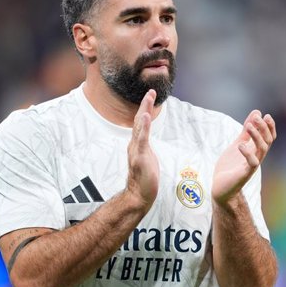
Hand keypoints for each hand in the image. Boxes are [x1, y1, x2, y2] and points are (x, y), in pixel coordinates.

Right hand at [125, 90, 159, 209]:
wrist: (139, 195)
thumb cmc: (144, 178)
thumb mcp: (147, 157)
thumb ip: (145, 146)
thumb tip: (146, 138)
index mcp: (137, 144)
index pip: (142, 123)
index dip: (146, 108)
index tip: (150, 95)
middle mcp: (135, 144)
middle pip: (140, 121)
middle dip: (145, 105)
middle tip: (151, 91)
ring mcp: (136, 150)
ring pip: (140, 128)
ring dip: (144, 112)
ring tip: (148, 99)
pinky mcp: (140, 158)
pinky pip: (142, 141)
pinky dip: (144, 128)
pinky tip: (146, 117)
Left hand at [212, 110, 276, 204]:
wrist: (220, 188)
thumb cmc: (230, 167)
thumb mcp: (237, 144)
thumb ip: (246, 131)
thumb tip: (256, 112)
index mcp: (256, 151)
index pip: (269, 137)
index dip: (270, 127)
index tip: (265, 115)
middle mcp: (257, 157)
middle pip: (267, 141)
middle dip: (264, 128)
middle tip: (256, 118)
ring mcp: (251, 166)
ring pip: (262, 150)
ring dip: (257, 137)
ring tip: (249, 126)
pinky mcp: (244, 174)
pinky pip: (252, 163)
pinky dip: (248, 153)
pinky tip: (240, 145)